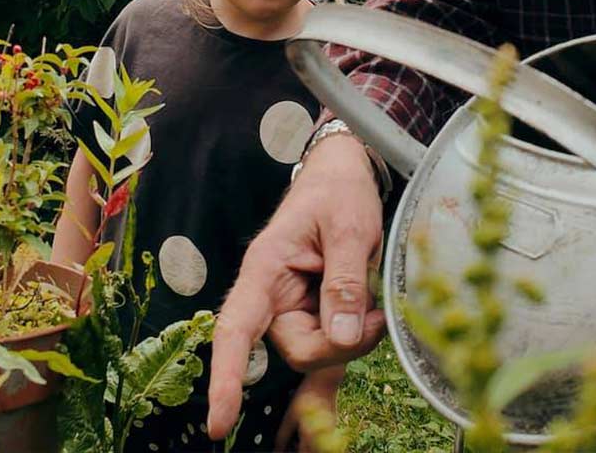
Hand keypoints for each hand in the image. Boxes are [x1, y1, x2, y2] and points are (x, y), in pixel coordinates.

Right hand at [206, 135, 386, 439]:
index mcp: (265, 268)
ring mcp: (290, 304)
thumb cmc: (338, 192)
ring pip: (316, 349)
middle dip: (338, 345)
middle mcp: (270, 292)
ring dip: (351, 339)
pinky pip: (326, 341)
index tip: (220, 422)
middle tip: (376, 316)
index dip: (226, 377)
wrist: (342, 174)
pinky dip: (349, 339)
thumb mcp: (349, 229)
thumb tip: (342, 339)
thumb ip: (345, 282)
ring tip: (375, 304)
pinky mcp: (311, 310)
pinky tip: (367, 320)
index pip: (235, 329)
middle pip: (294, 348)